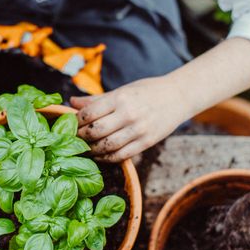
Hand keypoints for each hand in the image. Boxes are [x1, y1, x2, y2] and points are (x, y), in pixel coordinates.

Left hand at [70, 76, 188, 161]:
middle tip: (74, 139)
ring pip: (106, 146)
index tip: (71, 125)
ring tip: (86, 148)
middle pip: (95, 131)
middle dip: (80, 138)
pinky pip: (121, 155)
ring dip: (92, 150)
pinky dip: (107, 158)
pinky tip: (100, 155)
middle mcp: (128, 114)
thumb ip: (96, 99)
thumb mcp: (122, 90)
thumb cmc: (146, 91)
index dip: (75, 122)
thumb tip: (71, 103)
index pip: (89, 113)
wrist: (178, 97)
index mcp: (119, 98)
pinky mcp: (146, 142)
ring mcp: (138, 130)